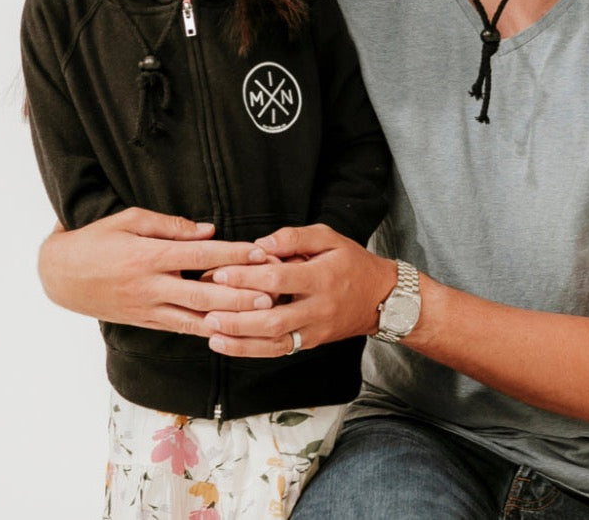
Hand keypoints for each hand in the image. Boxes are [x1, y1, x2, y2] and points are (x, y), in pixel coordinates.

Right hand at [37, 207, 274, 334]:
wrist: (59, 275)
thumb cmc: (96, 239)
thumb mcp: (130, 220)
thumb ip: (171, 226)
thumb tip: (209, 231)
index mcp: (149, 256)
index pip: (201, 255)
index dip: (233, 254)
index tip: (260, 252)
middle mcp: (151, 286)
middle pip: (204, 294)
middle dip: (240, 295)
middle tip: (272, 294)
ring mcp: (147, 309)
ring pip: (195, 319)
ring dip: (229, 319)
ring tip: (259, 317)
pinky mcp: (144, 322)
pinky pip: (180, 328)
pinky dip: (206, 330)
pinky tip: (229, 330)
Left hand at [203, 224, 396, 357]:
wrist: (381, 298)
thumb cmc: (352, 262)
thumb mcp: (329, 237)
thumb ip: (294, 237)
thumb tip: (259, 243)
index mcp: (322, 276)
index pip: (280, 278)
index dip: (248, 277)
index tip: (220, 273)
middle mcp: (319, 307)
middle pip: (273, 317)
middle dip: (237, 315)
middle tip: (208, 307)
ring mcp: (315, 330)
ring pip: (273, 341)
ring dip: (239, 339)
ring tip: (210, 331)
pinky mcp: (311, 343)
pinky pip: (278, 350)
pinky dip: (249, 350)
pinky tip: (226, 344)